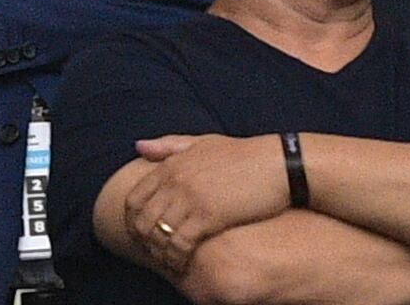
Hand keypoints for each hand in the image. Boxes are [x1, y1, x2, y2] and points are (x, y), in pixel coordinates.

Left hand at [114, 134, 288, 272]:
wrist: (277, 164)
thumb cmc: (242, 155)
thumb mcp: (202, 142)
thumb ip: (169, 146)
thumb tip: (139, 146)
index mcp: (171, 164)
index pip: (135, 198)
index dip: (132, 221)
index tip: (140, 236)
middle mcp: (175, 180)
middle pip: (142, 219)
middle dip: (143, 241)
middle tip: (152, 255)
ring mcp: (190, 197)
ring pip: (158, 234)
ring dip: (159, 253)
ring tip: (167, 263)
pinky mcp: (208, 215)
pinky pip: (180, 243)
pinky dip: (176, 258)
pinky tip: (182, 265)